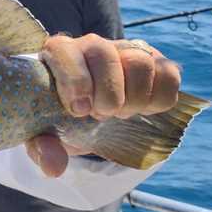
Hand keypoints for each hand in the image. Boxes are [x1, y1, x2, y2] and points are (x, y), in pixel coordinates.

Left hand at [27, 34, 180, 176]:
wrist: (82, 112)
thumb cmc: (58, 115)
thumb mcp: (44, 132)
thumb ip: (43, 146)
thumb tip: (53, 167)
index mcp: (58, 52)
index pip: (68, 52)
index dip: (76, 81)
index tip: (79, 110)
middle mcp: (91, 45)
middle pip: (106, 55)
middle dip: (107, 95)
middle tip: (100, 116)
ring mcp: (124, 50)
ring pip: (141, 61)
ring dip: (134, 98)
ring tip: (120, 115)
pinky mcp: (153, 61)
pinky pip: (168, 72)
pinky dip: (159, 98)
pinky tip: (142, 110)